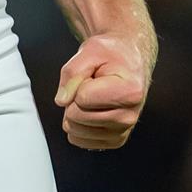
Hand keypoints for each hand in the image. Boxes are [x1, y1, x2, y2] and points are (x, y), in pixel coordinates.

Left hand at [53, 33, 149, 149]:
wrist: (128, 61)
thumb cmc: (112, 55)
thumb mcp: (90, 51)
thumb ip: (72, 73)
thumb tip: (62, 100)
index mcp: (130, 93)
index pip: (82, 98)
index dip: (79, 83)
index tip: (95, 75)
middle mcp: (129, 117)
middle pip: (77, 117)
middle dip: (75, 98)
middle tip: (92, 85)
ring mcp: (122, 131)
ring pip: (75, 130)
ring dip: (76, 111)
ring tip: (93, 96)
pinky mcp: (114, 141)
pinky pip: (78, 139)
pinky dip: (78, 124)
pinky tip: (93, 109)